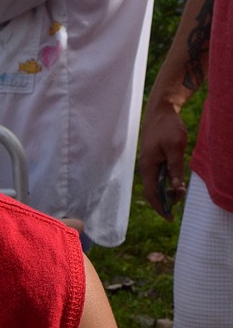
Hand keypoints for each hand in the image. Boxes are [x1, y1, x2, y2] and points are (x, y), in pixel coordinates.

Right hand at [138, 97, 187, 217]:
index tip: (169, 218)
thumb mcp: (175, 147)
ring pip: (157, 184)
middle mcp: (146, 167)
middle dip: (166, 199)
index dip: (160, 207)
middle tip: (181, 196)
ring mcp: (149, 163)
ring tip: (181, 188)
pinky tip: (176, 180)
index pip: (152, 193)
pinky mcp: (154, 158)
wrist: (160, 110)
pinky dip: (168, 181)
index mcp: (148, 167)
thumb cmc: (167, 127)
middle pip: (154, 191)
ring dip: (168, 190)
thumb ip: (175, 168)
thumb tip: (177, 187)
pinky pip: (159, 175)